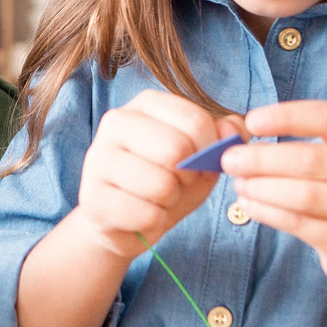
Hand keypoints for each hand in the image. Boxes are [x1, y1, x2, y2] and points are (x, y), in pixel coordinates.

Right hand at [71, 89, 242, 259]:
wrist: (127, 220)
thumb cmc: (168, 181)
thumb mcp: (202, 156)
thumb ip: (223, 138)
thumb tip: (234, 130)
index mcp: (145, 104)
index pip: (195, 120)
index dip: (210, 151)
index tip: (200, 162)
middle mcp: (115, 122)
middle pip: (177, 149)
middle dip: (188, 176)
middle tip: (177, 183)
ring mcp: (98, 159)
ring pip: (161, 184)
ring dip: (170, 201)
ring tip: (158, 199)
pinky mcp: (92, 198)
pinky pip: (146, 215)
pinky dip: (155, 222)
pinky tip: (142, 216)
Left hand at [218, 100, 326, 296]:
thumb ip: (304, 144)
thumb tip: (240, 132)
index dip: (286, 116)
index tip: (251, 122)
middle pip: (311, 158)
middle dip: (262, 158)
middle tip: (229, 159)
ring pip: (304, 194)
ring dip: (262, 187)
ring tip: (238, 184)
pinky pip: (301, 224)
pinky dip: (268, 212)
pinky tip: (248, 205)